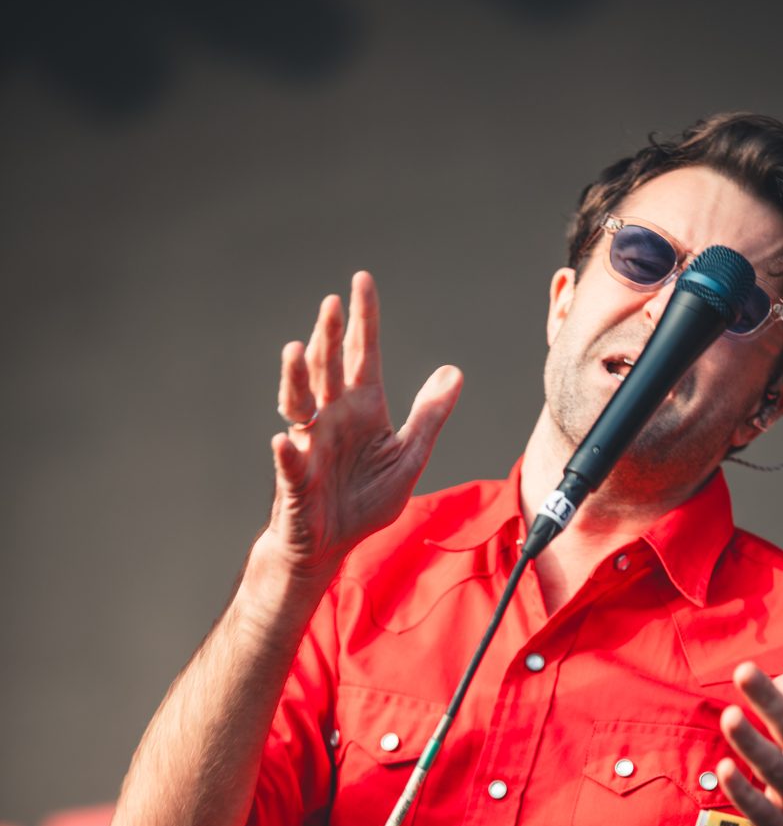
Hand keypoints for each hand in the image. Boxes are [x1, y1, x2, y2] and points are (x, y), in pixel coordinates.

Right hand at [269, 274, 461, 581]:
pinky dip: (287, 453)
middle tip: (332, 303)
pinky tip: (285, 439)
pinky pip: (290, 464)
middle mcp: (332, 418)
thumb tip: (454, 372)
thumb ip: (429, 416)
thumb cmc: (364, 500)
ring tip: (296, 349)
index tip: (362, 281)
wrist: (331, 545)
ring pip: (299, 403)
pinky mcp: (296, 482)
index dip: (364, 321)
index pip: (363, 356)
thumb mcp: (407, 456)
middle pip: (328, 369)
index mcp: (362, 409)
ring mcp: (310, 446)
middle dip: (329, 337)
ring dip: (296, 377)